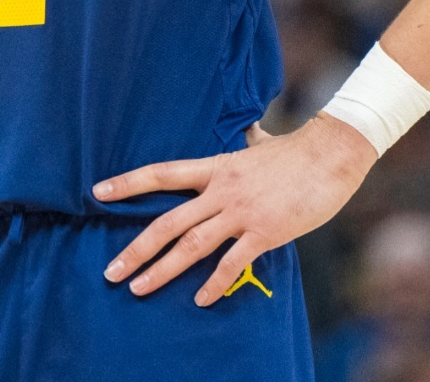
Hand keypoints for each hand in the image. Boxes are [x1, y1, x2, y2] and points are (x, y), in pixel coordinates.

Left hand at [93, 114, 377, 305]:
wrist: (332, 154)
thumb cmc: (298, 149)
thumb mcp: (262, 142)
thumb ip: (248, 141)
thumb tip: (248, 130)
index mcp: (217, 166)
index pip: (163, 173)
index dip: (129, 183)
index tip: (98, 192)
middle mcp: (222, 190)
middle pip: (168, 222)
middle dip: (136, 250)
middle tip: (111, 272)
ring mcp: (242, 212)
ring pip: (192, 246)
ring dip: (162, 270)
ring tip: (138, 289)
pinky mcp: (265, 232)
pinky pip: (232, 264)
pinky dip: (215, 284)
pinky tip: (201, 299)